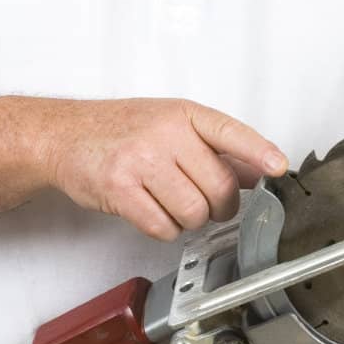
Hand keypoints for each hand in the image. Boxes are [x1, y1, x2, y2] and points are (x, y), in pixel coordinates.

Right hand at [47, 96, 288, 241]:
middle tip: (207, 204)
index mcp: (182, 114)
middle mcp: (164, 133)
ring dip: (190, 220)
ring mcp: (141, 160)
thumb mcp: (169, 123)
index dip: (258, 151)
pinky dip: (163, 229)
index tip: (277, 167)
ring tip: (173, 205)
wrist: (65, 136)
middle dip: (220, 206)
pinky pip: (163, 227)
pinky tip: (153, 212)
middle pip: (219, 186)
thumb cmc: (119, 129)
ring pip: (195, 212)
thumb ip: (211, 146)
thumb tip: (253, 171)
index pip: (231, 132)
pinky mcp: (121, 189)